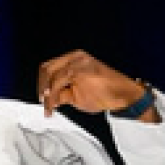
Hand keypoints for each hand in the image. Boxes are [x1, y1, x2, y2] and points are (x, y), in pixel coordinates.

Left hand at [37, 50, 156, 121]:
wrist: (122, 96)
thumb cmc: (104, 94)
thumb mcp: (76, 95)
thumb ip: (61, 93)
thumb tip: (48, 98)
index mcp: (74, 59)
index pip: (49, 67)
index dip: (42, 84)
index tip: (42, 98)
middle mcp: (75, 57)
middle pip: (46, 69)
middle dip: (41, 88)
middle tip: (44, 103)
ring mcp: (78, 62)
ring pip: (51, 75)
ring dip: (47, 94)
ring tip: (50, 107)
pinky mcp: (80, 70)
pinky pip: (58, 82)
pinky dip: (53, 95)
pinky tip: (54, 104)